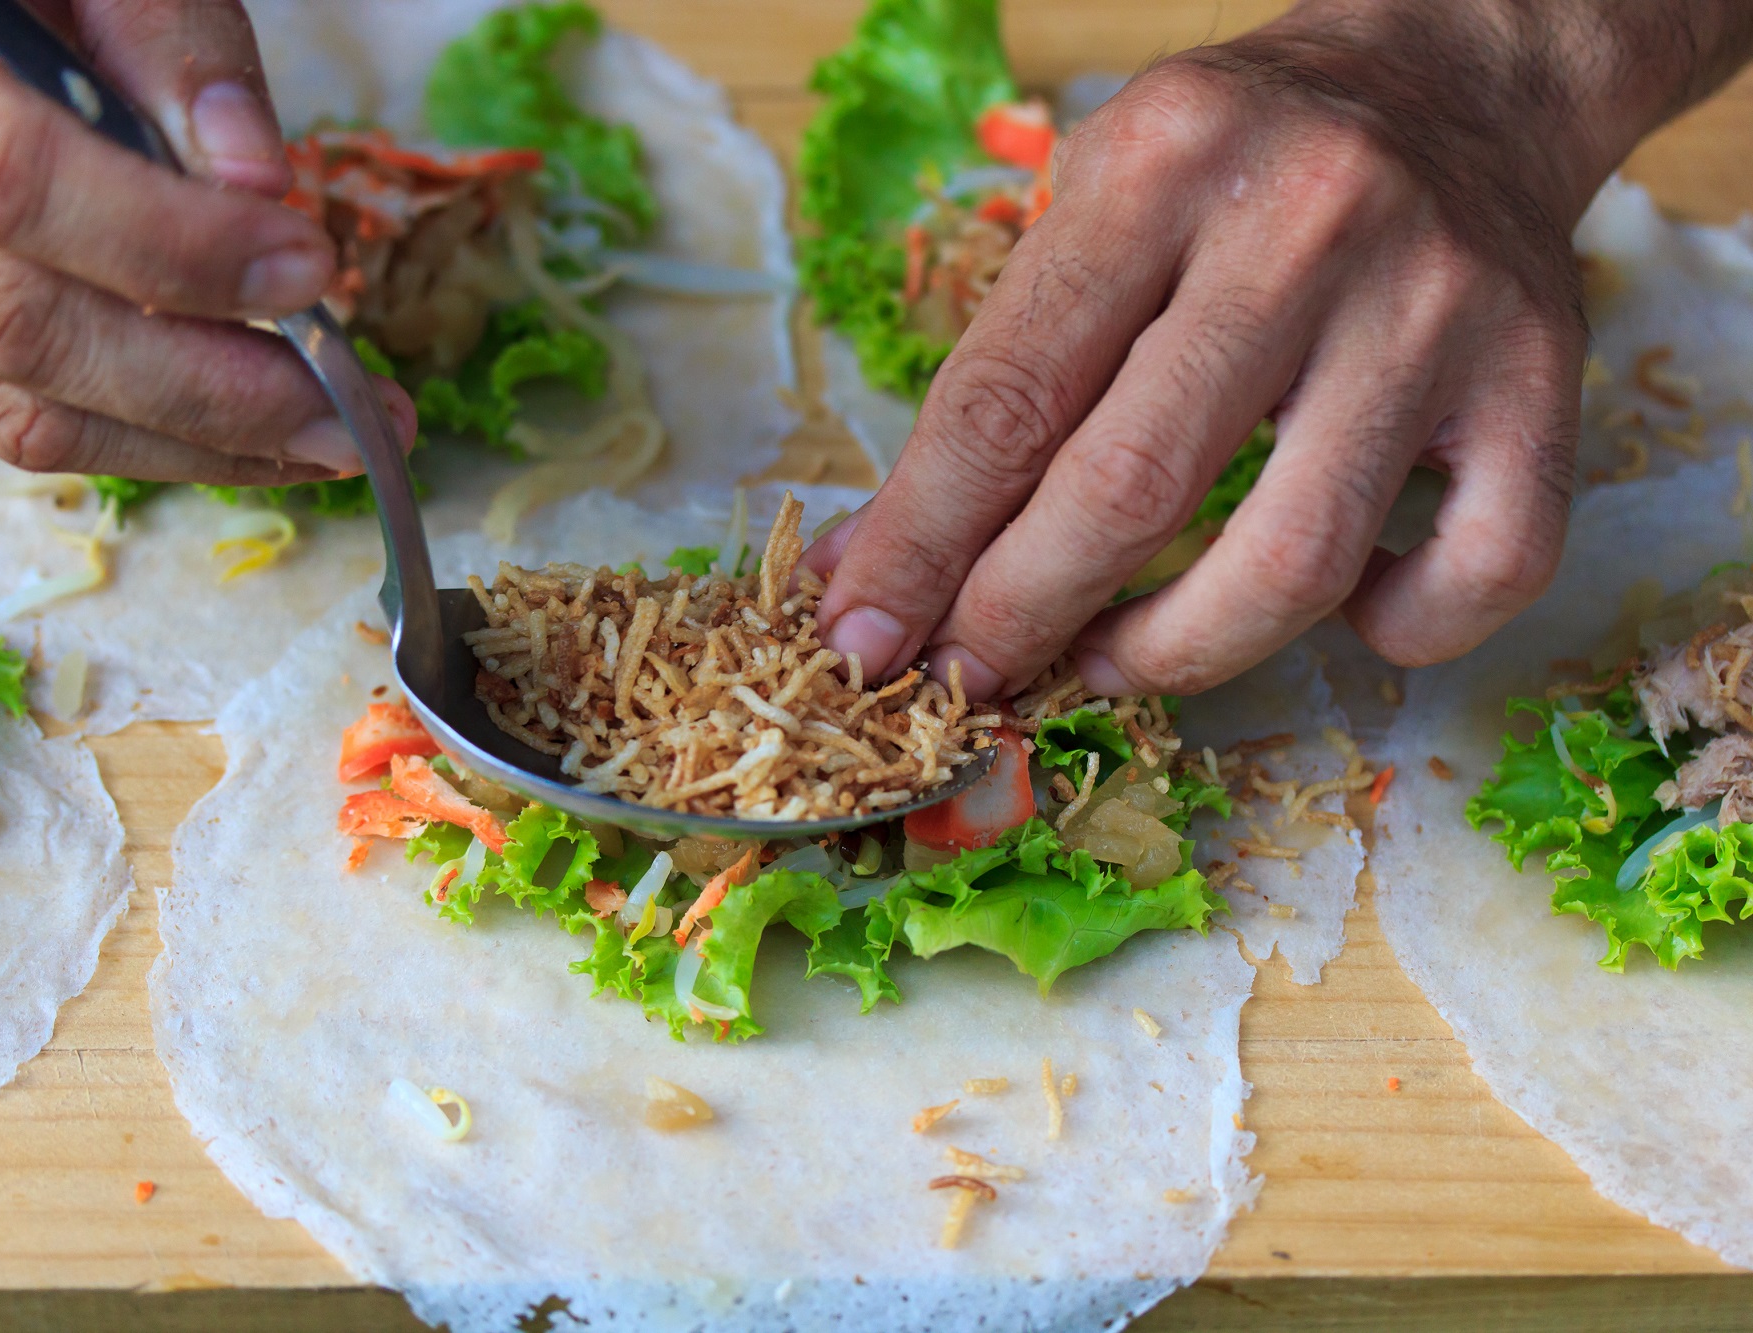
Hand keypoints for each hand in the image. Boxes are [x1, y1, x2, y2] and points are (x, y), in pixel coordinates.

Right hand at [0, 0, 414, 483]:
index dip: (172, 246)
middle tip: (351, 415)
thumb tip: (256, 181)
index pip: (8, 174)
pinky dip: (112, 436)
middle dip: (209, 392)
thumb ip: (165, 32)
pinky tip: (216, 430)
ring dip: (181, 445)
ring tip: (313, 442)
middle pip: (13, 325)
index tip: (308, 268)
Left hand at [806, 0, 1752, 697]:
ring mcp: (1437, 308)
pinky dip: (1398, 633)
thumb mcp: (1091, 210)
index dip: (919, 547)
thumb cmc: (1235, 168)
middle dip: (1021, 616)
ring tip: (1113, 660)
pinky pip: (1481, 571)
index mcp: (1159, 167)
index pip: (1005, 400)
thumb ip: (992, 381)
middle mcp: (1307, 224)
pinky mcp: (1545, 377)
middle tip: (969, 678)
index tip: (863, 643)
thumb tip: (869, 568)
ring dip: (1176, 654)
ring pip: (1293, 563)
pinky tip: (1343, 612)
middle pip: (1133, 489)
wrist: (1452, 82)